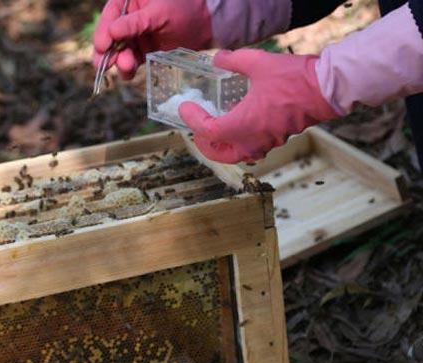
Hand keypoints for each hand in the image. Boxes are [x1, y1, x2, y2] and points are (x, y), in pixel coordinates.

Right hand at [93, 0, 212, 79]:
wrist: (208, 23)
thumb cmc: (184, 8)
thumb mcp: (159, 13)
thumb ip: (135, 23)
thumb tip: (112, 32)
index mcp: (130, 2)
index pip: (111, 15)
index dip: (103, 32)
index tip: (102, 46)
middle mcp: (129, 19)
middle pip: (111, 36)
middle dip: (108, 51)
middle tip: (105, 64)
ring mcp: (136, 36)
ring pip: (120, 51)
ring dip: (119, 61)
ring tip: (127, 66)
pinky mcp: (144, 52)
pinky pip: (132, 61)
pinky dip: (128, 69)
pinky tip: (129, 73)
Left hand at [179, 49, 339, 162]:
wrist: (328, 89)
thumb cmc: (294, 78)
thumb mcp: (257, 63)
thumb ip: (232, 60)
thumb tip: (216, 58)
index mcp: (242, 126)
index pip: (207, 130)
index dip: (192, 120)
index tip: (185, 108)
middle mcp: (252, 140)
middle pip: (220, 154)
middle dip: (206, 145)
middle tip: (197, 132)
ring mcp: (267, 142)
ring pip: (238, 154)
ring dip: (224, 145)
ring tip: (216, 128)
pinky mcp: (279, 138)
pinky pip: (253, 147)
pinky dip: (241, 140)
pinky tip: (241, 120)